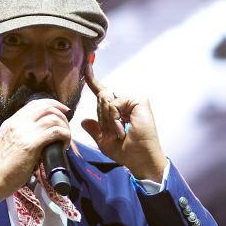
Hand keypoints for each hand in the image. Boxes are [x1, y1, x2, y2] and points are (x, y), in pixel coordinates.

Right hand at [0, 98, 71, 212]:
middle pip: (46, 107)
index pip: (35, 104)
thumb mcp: (8, 143)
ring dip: (64, 127)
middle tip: (67, 128)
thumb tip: (39, 137)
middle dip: (62, 115)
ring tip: (65, 140)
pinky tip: (63, 146)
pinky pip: (55, 132)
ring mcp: (24, 133)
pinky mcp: (31, 145)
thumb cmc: (0, 167)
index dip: (53, 104)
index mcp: (11, 122)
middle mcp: (18, 123)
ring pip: (53, 118)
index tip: (63, 112)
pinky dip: (64, 136)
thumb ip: (20, 136)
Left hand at [80, 64, 166, 181]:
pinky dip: (114, 119)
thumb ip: (95, 130)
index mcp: (119, 110)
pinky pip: (113, 104)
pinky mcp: (139, 100)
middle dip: (102, 118)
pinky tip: (122, 129)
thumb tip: (84, 121)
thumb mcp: (104, 142)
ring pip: (105, 99)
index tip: (86, 66)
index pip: (103, 93)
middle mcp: (126, 102)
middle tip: (115, 134)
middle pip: (100, 97)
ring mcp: (133, 99)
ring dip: (108, 121)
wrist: (140, 159)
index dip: (93, 80)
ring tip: (120, 132)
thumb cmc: (127, 152)